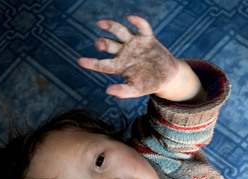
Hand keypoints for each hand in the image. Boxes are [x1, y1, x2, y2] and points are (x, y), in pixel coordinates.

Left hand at [78, 15, 204, 101]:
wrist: (166, 78)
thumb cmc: (148, 84)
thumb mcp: (135, 90)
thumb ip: (122, 91)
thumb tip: (108, 91)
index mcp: (119, 66)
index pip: (101, 64)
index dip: (91, 63)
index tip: (80, 61)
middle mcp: (124, 53)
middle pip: (109, 45)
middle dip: (103, 43)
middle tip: (99, 45)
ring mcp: (135, 44)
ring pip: (120, 32)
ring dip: (111, 27)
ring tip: (100, 23)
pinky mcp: (147, 38)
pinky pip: (141, 27)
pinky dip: (137, 22)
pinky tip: (130, 19)